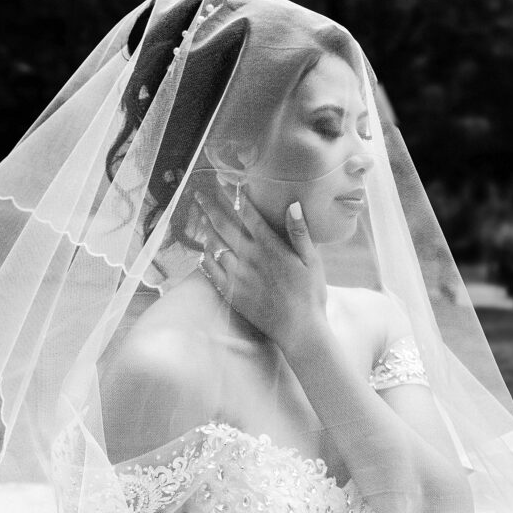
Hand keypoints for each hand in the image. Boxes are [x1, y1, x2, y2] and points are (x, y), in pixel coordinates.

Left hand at [195, 185, 326, 351]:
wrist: (300, 330)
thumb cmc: (311, 295)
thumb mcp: (313, 261)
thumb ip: (300, 233)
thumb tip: (292, 204)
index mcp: (270, 246)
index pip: (247, 213)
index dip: (234, 196)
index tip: (224, 182)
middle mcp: (250, 258)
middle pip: (224, 226)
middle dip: (211, 208)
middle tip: (200, 196)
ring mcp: (238, 276)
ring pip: (215, 246)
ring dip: (206, 229)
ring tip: (200, 218)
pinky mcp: (232, 293)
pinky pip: (211, 271)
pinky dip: (205, 258)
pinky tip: (203, 251)